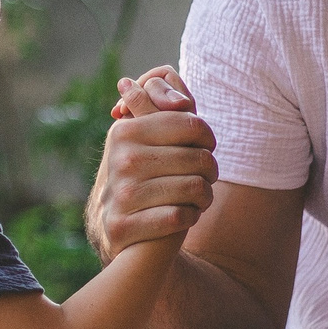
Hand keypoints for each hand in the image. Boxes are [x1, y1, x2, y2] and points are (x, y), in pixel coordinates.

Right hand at [86, 67, 215, 260]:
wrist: (116, 228)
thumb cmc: (142, 176)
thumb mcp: (143, 137)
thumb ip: (160, 107)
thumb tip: (180, 99)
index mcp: (126, 131)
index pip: (191, 123)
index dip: (207, 138)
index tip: (205, 148)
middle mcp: (121, 159)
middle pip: (200, 158)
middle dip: (210, 171)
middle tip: (204, 177)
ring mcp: (121, 193)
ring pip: (196, 187)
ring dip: (205, 196)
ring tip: (197, 198)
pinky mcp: (124, 226)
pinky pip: (180, 216)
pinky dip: (190, 217)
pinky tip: (184, 215)